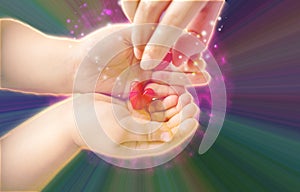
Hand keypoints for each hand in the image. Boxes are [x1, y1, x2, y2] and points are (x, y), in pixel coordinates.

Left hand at [74, 24, 210, 94]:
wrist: (77, 68)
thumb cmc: (98, 47)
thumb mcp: (125, 35)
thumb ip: (149, 33)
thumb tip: (174, 34)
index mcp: (146, 39)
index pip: (172, 42)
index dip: (186, 47)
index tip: (198, 51)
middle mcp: (147, 55)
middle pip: (174, 59)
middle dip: (190, 63)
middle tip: (204, 68)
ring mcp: (144, 72)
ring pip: (170, 75)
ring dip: (187, 77)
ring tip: (204, 78)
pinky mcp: (138, 88)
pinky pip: (160, 89)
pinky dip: (173, 89)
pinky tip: (186, 90)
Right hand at [121, 0, 224, 69]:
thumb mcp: (210, 8)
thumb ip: (197, 35)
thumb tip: (178, 61)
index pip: (174, 21)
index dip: (159, 45)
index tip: (148, 63)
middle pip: (150, 10)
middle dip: (142, 37)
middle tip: (141, 54)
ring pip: (136, 2)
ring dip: (135, 23)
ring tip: (143, 35)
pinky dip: (131, 8)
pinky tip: (140, 15)